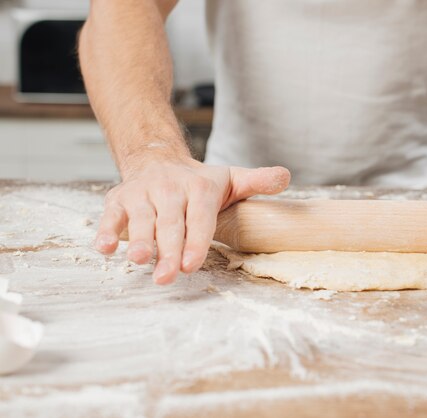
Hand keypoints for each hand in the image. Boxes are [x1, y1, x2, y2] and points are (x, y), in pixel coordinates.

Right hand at [94, 156, 290, 284]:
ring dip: (137, 239)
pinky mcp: (120, 199)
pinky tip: (104, 248)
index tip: (192, 263)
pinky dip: (105, 230)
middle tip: (167, 275)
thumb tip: (286, 177)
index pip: (200, 217)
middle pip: (169, 223)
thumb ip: (257, 182)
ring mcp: (142, 193)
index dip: (196, 240)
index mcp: (200, 187)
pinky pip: (111, 215)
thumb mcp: (232, 179)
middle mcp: (170, 188)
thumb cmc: (199, 181)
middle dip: (168, 250)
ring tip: (138, 259)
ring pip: (140, 219)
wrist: (159, 159)